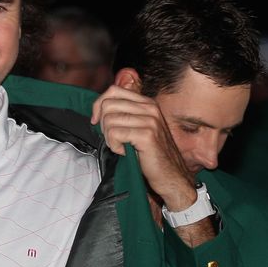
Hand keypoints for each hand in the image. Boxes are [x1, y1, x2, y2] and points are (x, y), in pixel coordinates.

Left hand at [91, 80, 195, 210]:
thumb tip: (98, 108)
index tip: (96, 121)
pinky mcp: (147, 135)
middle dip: (103, 124)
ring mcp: (150, 120)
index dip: (99, 105)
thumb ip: (123, 114)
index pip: (113, 91)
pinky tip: (125, 152)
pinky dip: (114, 146)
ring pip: (109, 120)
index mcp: (147, 103)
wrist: (171, 176)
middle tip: (112, 138)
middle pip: (108, 104)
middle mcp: (150, 108)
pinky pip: (115, 133)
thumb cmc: (150, 154)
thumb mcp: (137, 128)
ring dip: (109, 137)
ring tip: (121, 146)